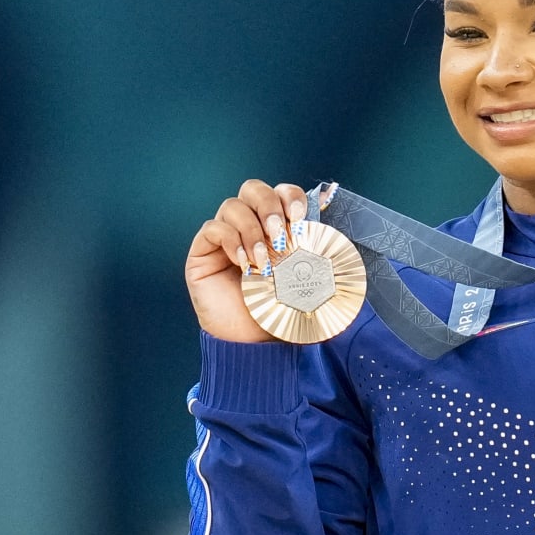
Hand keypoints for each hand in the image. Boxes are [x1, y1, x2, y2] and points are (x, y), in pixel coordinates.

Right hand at [186, 180, 309, 342]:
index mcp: (275, 226)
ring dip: (252, 230)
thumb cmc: (282, 312)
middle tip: (280, 234)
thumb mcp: (309, 278)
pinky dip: (231, 240)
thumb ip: (319, 248)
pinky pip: (212, 227)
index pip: (280, 192)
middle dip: (269, 206)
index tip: (301, 217)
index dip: (289, 196)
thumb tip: (331, 209)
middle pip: (253, 188)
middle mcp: (248, 226)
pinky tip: (244, 265)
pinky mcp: (202, 252)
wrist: (255, 345)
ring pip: (232, 206)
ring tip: (264, 261)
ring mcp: (223, 238)